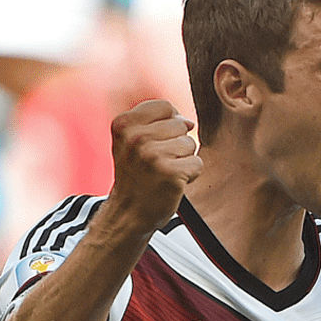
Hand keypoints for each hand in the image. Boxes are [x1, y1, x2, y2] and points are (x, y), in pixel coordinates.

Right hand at [108, 99, 202, 233]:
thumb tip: (188, 121)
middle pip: (180, 125)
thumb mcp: (130, 141)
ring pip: (190, 144)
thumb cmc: (135, 177)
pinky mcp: (171, 174)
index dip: (169, 123)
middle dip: (176, 144)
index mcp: (124, 124)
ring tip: (165, 173)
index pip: (165, 107)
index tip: (159, 142)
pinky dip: (190, 175)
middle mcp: (136, 138)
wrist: (128, 213)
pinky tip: (173, 182)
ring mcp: (153, 156)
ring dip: (183, 160)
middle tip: (159, 163)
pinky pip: (197, 163)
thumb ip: (153, 122)